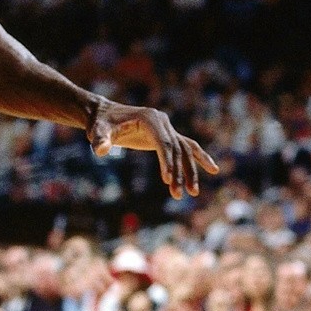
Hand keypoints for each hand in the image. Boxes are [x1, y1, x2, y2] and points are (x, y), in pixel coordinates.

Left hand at [89, 101, 216, 199]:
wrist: (105, 115)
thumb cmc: (101, 124)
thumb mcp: (98, 131)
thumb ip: (100, 140)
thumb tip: (101, 150)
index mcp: (150, 118)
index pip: (163, 143)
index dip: (167, 161)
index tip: (168, 180)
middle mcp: (163, 121)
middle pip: (177, 149)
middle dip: (179, 172)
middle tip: (178, 194)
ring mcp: (167, 127)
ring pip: (185, 150)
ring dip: (191, 171)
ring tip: (193, 193)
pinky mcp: (167, 135)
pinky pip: (187, 147)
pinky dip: (199, 158)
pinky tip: (213, 169)